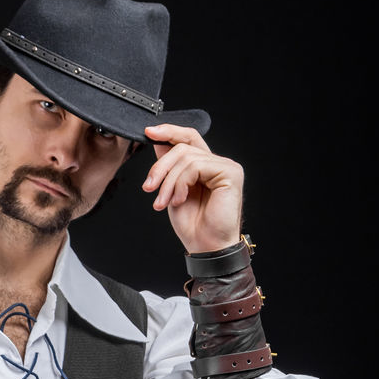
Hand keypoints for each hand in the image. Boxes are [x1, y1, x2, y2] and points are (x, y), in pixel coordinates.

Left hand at [142, 123, 243, 253]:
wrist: (205, 247)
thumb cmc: (193, 225)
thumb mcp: (172, 190)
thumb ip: (169, 166)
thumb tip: (157, 141)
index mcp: (206, 166)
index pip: (188, 138)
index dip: (169, 131)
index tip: (148, 133)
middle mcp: (218, 163)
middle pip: (183, 147)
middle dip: (160, 166)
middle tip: (149, 187)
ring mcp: (226, 167)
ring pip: (186, 157)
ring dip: (168, 181)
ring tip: (162, 202)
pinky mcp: (230, 173)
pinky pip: (195, 166)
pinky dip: (180, 183)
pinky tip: (179, 200)